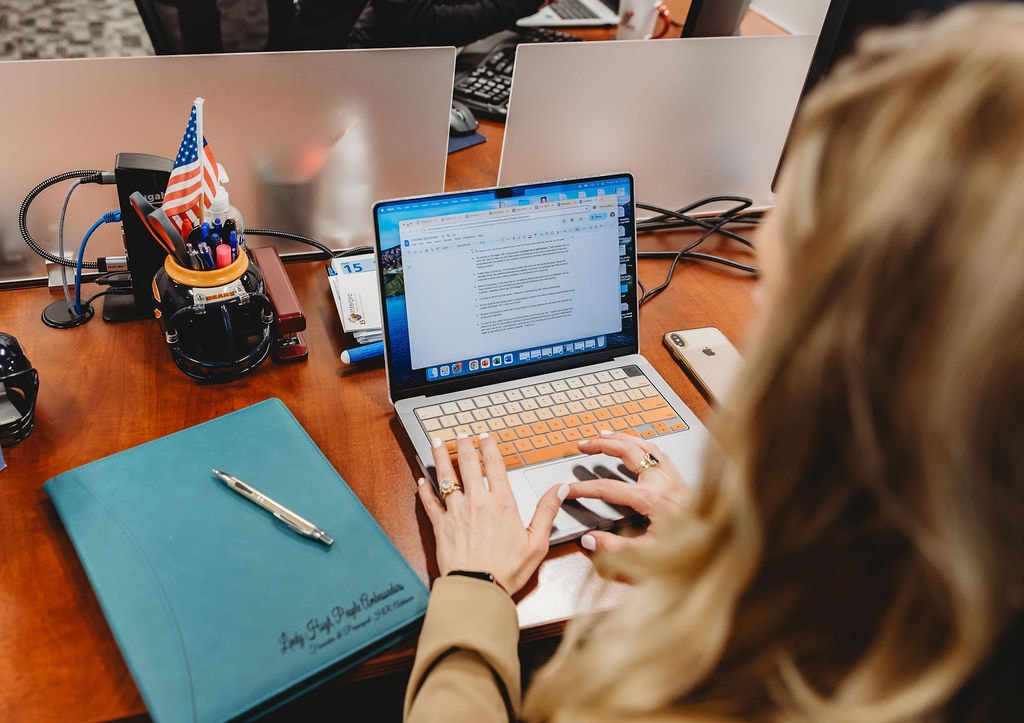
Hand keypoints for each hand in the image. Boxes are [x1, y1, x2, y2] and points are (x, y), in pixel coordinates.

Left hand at [417, 432, 567, 595]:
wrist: (478, 588)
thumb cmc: (508, 570)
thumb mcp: (537, 542)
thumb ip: (547, 511)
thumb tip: (560, 489)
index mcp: (502, 503)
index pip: (494, 465)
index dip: (489, 447)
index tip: (485, 436)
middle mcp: (477, 502)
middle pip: (467, 464)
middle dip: (463, 445)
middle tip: (460, 433)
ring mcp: (456, 512)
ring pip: (446, 477)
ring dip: (440, 458)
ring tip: (436, 442)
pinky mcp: (440, 526)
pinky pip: (429, 502)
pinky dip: (424, 490)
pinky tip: (420, 480)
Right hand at [570, 430, 690, 553]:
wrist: (720, 542)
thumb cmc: (689, 551)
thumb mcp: (647, 557)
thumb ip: (614, 550)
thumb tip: (590, 540)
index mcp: (650, 498)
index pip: (607, 488)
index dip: (584, 488)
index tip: (569, 490)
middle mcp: (661, 481)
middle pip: (626, 451)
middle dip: (601, 444)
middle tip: (583, 444)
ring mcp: (672, 476)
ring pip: (644, 445)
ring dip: (621, 437)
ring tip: (604, 434)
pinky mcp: (680, 478)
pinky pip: (658, 451)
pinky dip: (642, 443)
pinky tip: (637, 444)